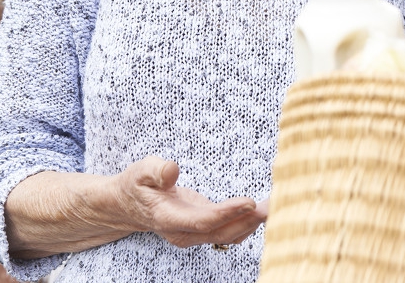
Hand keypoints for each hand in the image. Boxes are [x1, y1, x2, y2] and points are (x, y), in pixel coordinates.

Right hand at [116, 156, 266, 248]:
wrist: (128, 205)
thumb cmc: (136, 186)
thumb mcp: (140, 171)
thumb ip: (155, 171)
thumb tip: (172, 170)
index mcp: (168, 218)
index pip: (203, 220)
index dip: (228, 213)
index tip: (250, 201)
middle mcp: (183, 232)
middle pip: (222, 232)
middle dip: (249, 220)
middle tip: (274, 205)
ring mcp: (194, 233)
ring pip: (228, 234)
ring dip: (252, 222)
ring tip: (276, 204)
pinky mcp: (203, 228)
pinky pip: (228, 230)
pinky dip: (247, 222)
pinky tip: (264, 211)